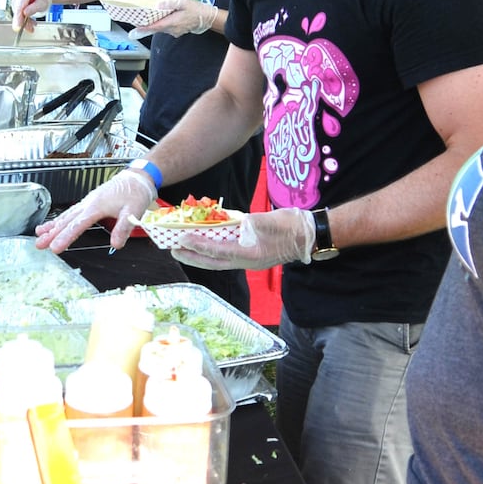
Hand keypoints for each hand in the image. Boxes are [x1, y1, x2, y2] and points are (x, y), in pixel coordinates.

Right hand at [12, 0, 52, 32]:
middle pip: (17, 11)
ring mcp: (16, 2)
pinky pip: (19, 17)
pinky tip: (31, 24)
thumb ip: (34, 8)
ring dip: (25, 23)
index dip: (18, 16)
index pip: (20, 5)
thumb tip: (25, 13)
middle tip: (29, 29)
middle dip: (22, 22)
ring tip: (33, 26)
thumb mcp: (41, 3)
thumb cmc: (41, 0)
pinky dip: (25, 23)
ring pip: (18, 16)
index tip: (18, 26)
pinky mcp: (16, 8)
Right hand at [36, 169, 156, 252]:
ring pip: (66, 215)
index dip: (65, 237)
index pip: (78, 225)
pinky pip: (71, 212)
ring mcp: (88, 202)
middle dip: (51, 233)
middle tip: (39, 244)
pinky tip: (54, 224)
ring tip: (39, 235)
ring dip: (52, 226)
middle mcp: (89, 203)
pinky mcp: (89, 202)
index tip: (55, 247)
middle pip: (67, 220)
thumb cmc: (135, 192)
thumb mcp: (134, 211)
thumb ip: (123, 228)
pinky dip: (60, 219)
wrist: (137, 177)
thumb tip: (116, 244)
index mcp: (97, 206)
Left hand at [132, 0, 218, 36]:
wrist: (207, 18)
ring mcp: (176, 31)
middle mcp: (172, 29)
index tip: (136, 27)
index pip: (156, 26)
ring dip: (154, 25)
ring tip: (146, 19)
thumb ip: (171, 3)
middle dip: (147, 25)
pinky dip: (161, 24)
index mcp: (173, 22)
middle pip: (157, 28)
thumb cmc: (197, 9)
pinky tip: (159, 19)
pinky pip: (167, 28)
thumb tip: (159, 5)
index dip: (145, 27)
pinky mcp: (178, 31)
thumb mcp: (184, 2)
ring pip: (162, 28)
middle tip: (137, 21)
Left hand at [171, 208, 315, 270]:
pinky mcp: (250, 253)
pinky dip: (212, 249)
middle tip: (172, 250)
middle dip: (192, 257)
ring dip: (199, 255)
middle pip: (213, 261)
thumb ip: (254, 222)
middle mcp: (246, 260)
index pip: (218, 251)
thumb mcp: (273, 221)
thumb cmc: (294, 227)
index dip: (199, 245)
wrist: (310, 235)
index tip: (182, 239)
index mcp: (251, 255)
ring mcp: (248, 258)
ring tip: (182, 248)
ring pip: (217, 259)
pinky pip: (226, 253)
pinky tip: (203, 242)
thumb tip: (237, 222)